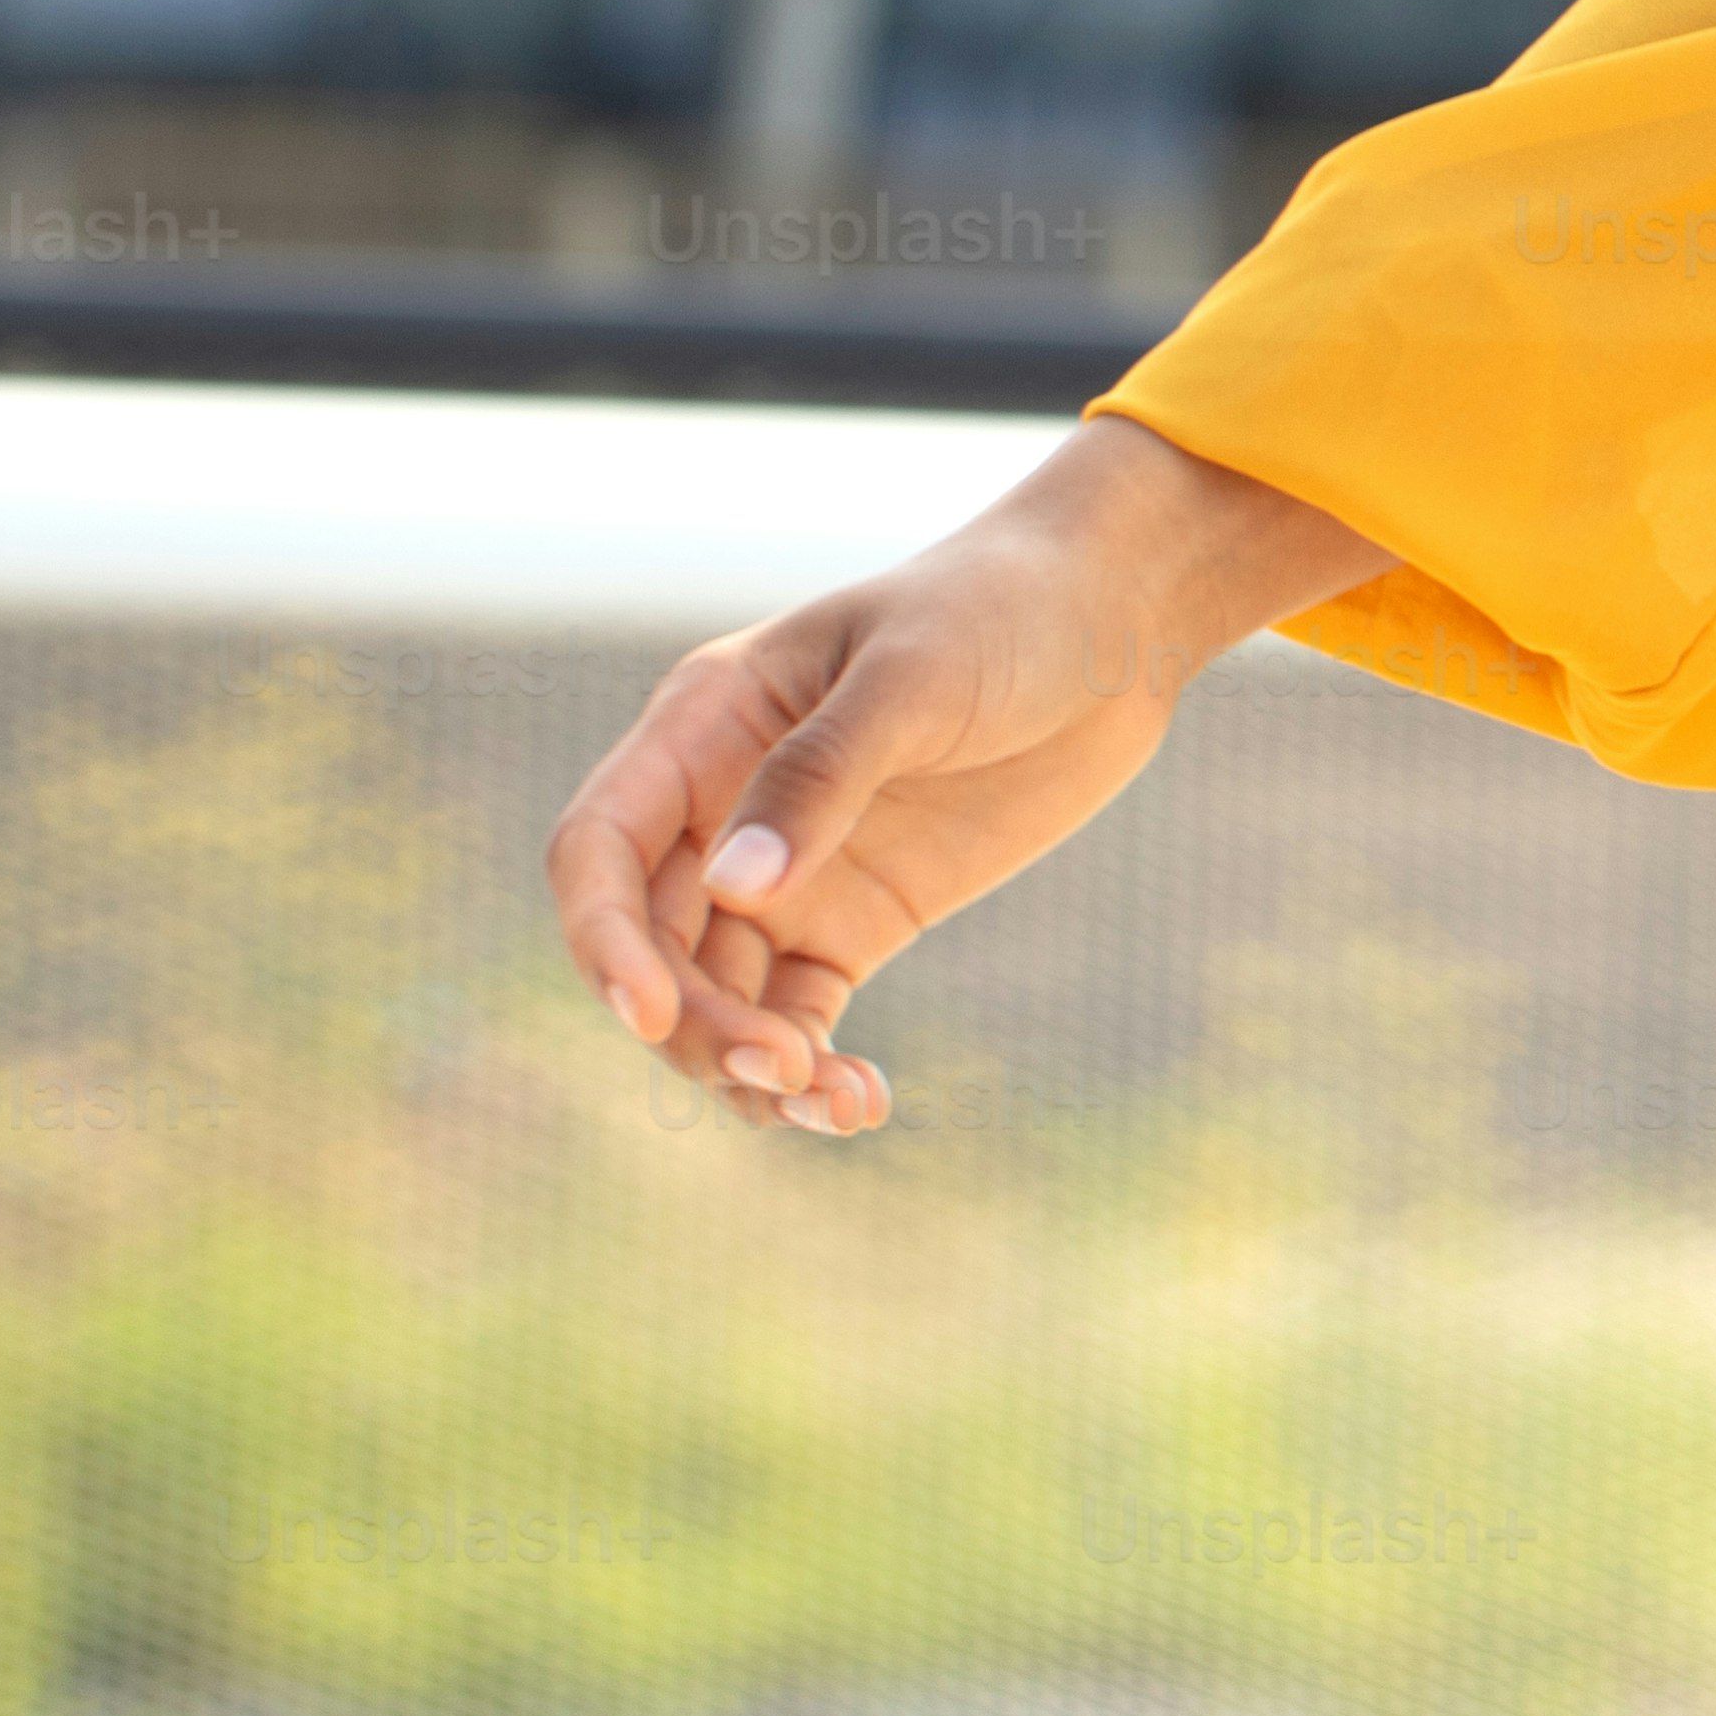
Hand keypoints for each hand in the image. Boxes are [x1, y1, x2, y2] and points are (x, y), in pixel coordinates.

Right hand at [540, 418, 1371, 1137]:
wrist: (1114, 622)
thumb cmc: (1004, 610)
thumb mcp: (915, 675)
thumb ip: (824, 773)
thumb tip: (735, 887)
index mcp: (705, 727)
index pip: (601, 850)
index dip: (603, 940)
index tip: (651, 1015)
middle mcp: (722, 808)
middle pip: (655, 947)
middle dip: (694, 1024)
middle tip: (780, 1068)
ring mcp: (788, 873)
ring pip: (721, 998)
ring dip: (750, 1066)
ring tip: (831, 1102)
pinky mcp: (855, 921)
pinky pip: (801, 1013)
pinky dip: (813, 1070)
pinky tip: (862, 1105)